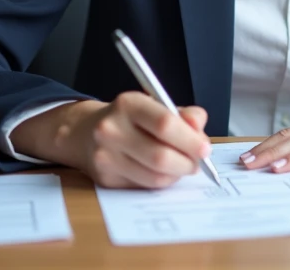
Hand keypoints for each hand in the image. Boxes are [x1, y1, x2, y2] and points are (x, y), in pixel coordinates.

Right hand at [11, 93, 211, 188]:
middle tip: (197, 162)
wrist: (85, 133)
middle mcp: (111, 129)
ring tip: (182, 166)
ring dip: (176, 175)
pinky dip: (161, 181)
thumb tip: (199, 129)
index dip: (190, 139)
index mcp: (128, 104)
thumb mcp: (156, 105)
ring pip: (154, 177)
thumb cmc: (130, 119)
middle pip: (160, 156)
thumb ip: (184, 115)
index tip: (205, 149)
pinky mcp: (105, 179)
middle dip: (187, 163)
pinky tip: (163, 171)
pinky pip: (144, 186)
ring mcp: (105, 156)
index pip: (165, 123)